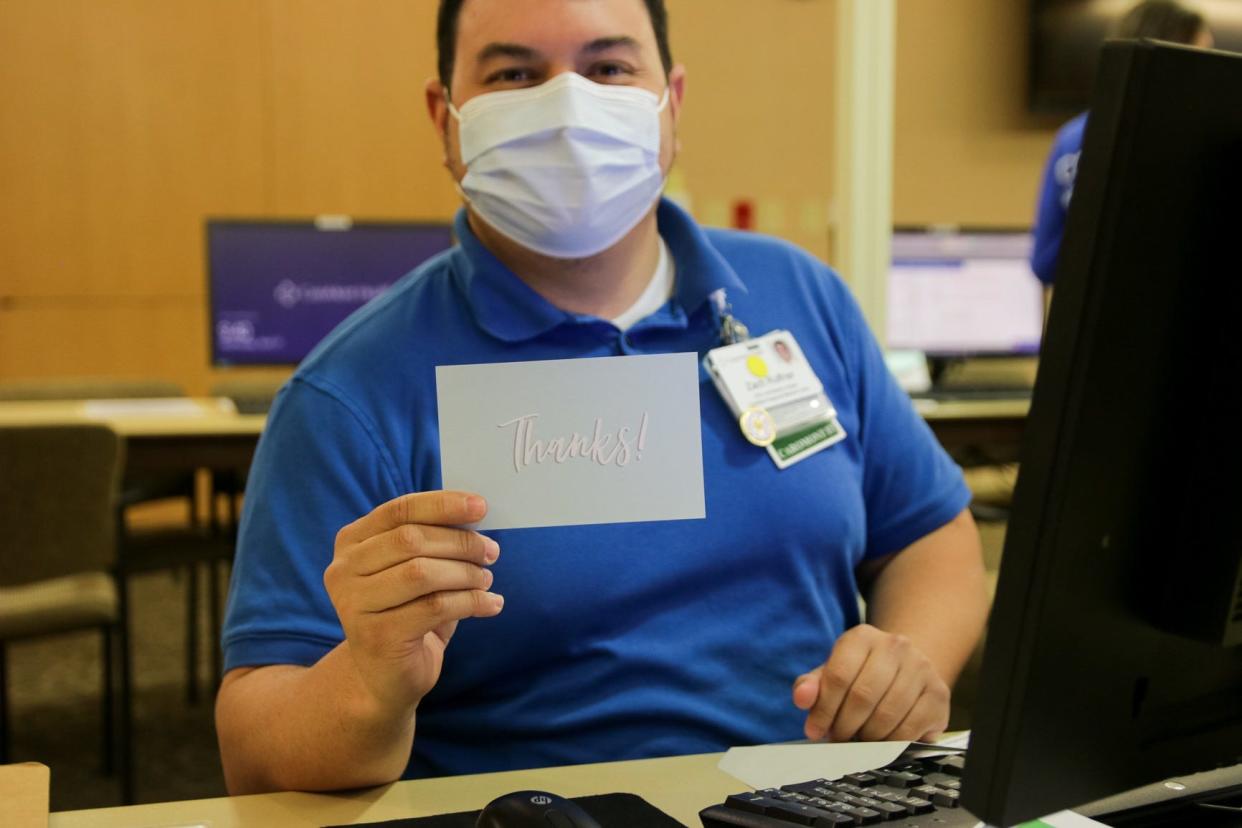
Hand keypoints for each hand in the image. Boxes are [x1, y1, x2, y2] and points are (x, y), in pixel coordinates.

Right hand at [324, 490, 502, 718]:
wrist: (383, 677)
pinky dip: (471, 602)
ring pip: (421, 573)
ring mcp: (355, 605)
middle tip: (490, 552)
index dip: (442, 505)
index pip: (399, 510)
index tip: (481, 507)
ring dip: (466, 573)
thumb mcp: (414, 569)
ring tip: (487, 580)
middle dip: (460, 543)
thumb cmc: (406, 612)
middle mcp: (344, 570)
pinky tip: (491, 604)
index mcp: (352, 542)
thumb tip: (473, 513)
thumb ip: (431, 540)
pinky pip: (434, 608)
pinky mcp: (376, 636)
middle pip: (411, 540)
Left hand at [792, 624, 949, 742]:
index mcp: (862, 636)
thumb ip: (811, 685)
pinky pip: (910, 728)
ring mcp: (921, 668)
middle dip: (845, 726)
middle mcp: (895, 646)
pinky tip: (882, 740)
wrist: (906, 669)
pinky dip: (891, 742)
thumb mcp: (832, 673)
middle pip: (863, 697)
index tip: (815, 731)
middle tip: (838, 739)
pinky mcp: (938, 693)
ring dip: (867, 737)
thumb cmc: (862, 674)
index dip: (823, 710)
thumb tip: (802, 698)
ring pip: (887, 715)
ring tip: (859, 739)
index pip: (838, 676)